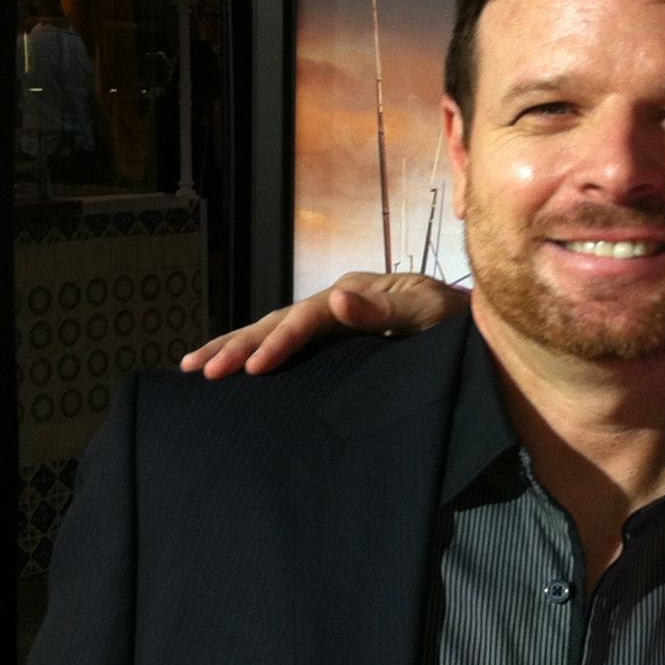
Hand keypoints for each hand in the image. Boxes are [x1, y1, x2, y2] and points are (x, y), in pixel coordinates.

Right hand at [181, 272, 470, 377]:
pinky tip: (230, 368)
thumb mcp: (430, 314)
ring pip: (272, 330)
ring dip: (233, 347)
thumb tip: (337, 298)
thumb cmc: (456, 323)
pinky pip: (286, 344)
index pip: (307, 318)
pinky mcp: (334, 340)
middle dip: (239, 345)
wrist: (472, 325)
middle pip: (278, 320)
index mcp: (355, 292)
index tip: (254, 368)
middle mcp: (337, 301)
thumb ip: (386, 310)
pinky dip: (253, 354)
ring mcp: (332, 319)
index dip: (279, 341)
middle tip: (204, 371)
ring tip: (193, 367)